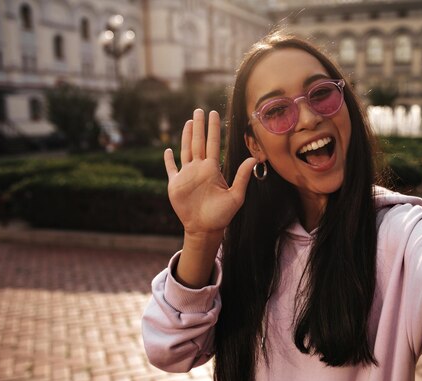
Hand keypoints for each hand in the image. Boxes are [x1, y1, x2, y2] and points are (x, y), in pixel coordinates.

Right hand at [164, 109, 256, 235]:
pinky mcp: (175, 185)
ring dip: (185, 136)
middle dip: (198, 126)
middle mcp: (199, 169)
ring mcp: (186, 176)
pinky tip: (168, 150)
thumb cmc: (222, 215)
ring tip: (188, 122)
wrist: (205, 229)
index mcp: (212, 169)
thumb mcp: (235, 196)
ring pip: (185, 150)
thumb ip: (242, 177)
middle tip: (199, 110)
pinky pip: (171, 169)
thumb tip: (253, 159)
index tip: (213, 113)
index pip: (213, 143)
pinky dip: (168, 160)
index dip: (213, 128)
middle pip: (198, 142)